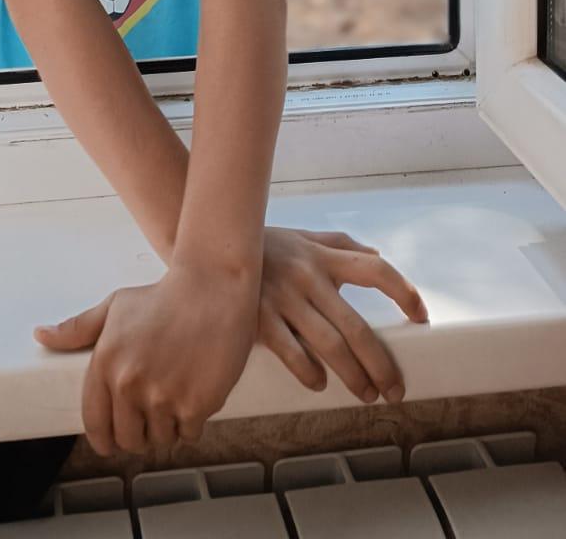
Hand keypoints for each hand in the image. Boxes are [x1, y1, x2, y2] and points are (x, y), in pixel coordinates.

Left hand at [33, 261, 259, 455]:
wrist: (212, 289)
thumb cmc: (163, 297)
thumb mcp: (115, 306)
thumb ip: (77, 328)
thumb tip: (40, 335)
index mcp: (105, 363)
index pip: (95, 423)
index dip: (104, 439)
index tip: (114, 441)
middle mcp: (129, 384)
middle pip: (128, 439)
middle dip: (140, 432)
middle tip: (153, 413)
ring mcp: (161, 397)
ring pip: (159, 439)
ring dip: (167, 427)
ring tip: (176, 395)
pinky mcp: (194, 405)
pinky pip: (187, 435)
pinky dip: (191, 423)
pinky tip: (195, 395)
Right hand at [256, 226, 429, 403]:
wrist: (210, 246)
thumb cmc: (265, 245)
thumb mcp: (304, 237)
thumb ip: (341, 243)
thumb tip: (378, 255)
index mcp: (322, 256)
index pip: (375, 271)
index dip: (403, 292)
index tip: (421, 316)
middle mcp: (307, 277)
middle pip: (357, 327)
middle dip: (381, 364)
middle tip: (395, 389)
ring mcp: (283, 299)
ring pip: (330, 347)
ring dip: (354, 377)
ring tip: (368, 394)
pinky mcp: (259, 319)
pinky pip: (292, 354)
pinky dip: (310, 373)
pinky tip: (320, 384)